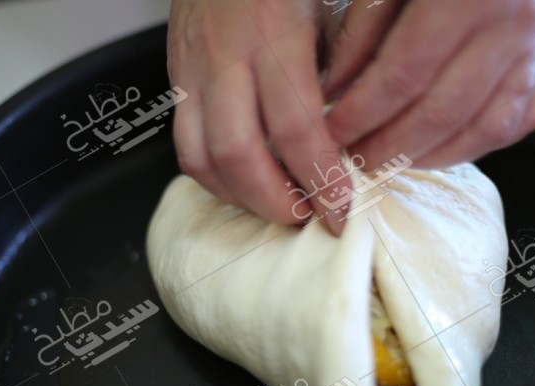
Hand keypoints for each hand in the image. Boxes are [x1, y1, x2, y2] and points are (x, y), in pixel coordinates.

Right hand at [168, 0, 350, 234]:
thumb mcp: (330, 12)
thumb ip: (342, 73)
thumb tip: (358, 141)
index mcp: (274, 35)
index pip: (295, 128)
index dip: (320, 178)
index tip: (342, 209)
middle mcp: (226, 58)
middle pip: (239, 155)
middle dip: (276, 202)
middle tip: (309, 216)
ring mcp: (192, 73)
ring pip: (202, 160)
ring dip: (242, 198)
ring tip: (278, 206)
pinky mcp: (176, 84)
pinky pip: (186, 149)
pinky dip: (216, 180)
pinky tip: (246, 185)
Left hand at [323, 0, 534, 169]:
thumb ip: (361, 31)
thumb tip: (333, 90)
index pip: (403, 76)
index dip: (362, 114)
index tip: (330, 135)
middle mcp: (508, 26)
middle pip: (441, 112)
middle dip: (388, 147)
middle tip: (353, 159)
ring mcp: (534, 51)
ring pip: (481, 129)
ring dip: (427, 156)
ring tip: (387, 160)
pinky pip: (512, 126)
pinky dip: (471, 147)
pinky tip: (434, 150)